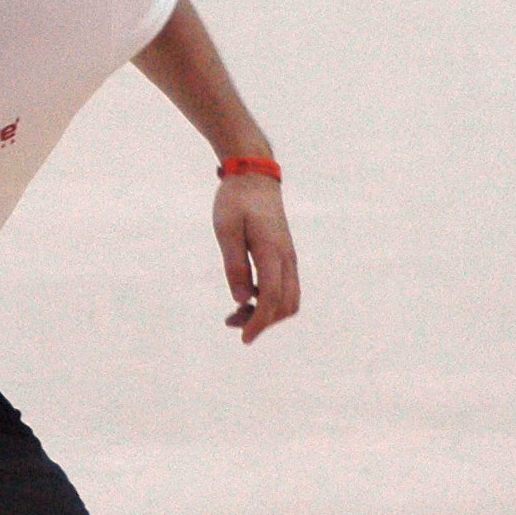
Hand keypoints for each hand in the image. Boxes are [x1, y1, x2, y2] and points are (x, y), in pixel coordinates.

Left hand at [214, 173, 298, 343]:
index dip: (259, 322)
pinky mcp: (285, 256)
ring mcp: (288, 257)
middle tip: (232, 323)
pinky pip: (285, 288)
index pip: (271, 298)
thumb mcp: (226, 230)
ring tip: (236, 313)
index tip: (243, 338)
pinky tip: (245, 298)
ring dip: (266, 313)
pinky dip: (268, 301)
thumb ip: (234, 265)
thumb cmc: (236, 201)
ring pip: (289, 299)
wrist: (254, 176)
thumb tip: (240, 299)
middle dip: (263, 321)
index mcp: (272, 251)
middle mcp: (286, 257)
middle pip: (286, 305)